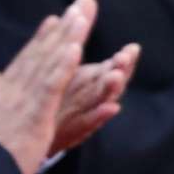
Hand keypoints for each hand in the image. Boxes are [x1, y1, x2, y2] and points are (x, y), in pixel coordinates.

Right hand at [0, 0, 91, 173]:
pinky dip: (64, 66)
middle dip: (61, 29)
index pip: (26, 61)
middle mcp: (12, 91)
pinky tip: (76, 48)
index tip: (54, 21)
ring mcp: (24, 101)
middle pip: (41, 54)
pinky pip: (52, 86)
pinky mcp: (35, 115)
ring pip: (49, 63)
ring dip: (67, 38)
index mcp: (2, 94)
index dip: (41, 40)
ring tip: (82, 16)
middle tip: (78, 6)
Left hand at [53, 40, 139, 154]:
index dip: (124, 60)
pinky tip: (112, 108)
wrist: (40, 133)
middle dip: (120, 70)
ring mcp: (84, 113)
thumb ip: (95, 67)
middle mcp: (91, 97)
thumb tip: (109, 40)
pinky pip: (89, 122)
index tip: (133, 48)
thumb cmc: (61, 105)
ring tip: (116, 76)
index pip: (111, 70)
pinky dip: (100, 115)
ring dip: (111, 88)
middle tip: (124, 57)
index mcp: (89, 83)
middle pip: (109, 82)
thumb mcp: (75, 82)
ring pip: (101, 99)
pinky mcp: (75, 129)